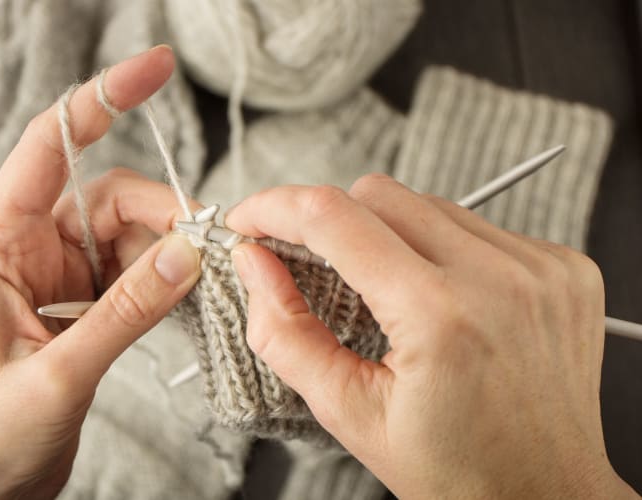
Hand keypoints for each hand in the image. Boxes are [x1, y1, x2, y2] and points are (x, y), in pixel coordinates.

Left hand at [0, 46, 201, 499]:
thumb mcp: (58, 374)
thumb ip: (126, 311)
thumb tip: (189, 252)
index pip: (52, 144)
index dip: (103, 98)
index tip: (156, 68)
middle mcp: (31, 246)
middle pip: (112, 194)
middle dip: (165, 213)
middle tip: (209, 247)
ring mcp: (62, 272)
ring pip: (134, 231)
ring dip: (172, 249)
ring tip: (200, 282)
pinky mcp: (87, 299)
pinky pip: (140, 267)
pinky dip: (168, 277)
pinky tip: (183, 297)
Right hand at [226, 177, 638, 498]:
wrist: (545, 494)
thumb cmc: (456, 469)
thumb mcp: (349, 413)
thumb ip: (285, 333)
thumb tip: (254, 264)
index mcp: (439, 315)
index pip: (333, 218)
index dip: (275, 208)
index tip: (250, 219)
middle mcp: (499, 277)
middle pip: (378, 195)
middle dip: (331, 221)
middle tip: (316, 264)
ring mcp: (539, 267)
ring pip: (427, 204)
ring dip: (390, 235)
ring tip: (391, 295)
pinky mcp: (563, 266)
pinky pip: (478, 225)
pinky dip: (442, 249)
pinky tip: (444, 298)